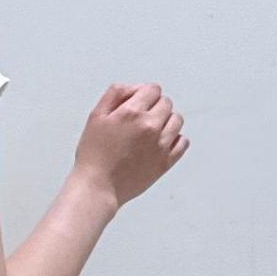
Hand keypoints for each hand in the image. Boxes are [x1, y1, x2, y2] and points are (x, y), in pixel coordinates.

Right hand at [75, 82, 188, 207]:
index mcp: (132, 113)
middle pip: (166, 103)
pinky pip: (183, 142)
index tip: (137, 103)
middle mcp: (150, 126)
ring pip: (177, 120)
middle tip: (140, 119)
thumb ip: (115, 94)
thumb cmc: (93, 156)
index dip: (144, 94)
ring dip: (166, 121)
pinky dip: (175, 139)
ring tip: (151, 131)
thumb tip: (133, 88)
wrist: (98, 187)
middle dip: (154, 106)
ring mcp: (160, 145)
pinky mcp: (165, 162)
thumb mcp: (95, 116)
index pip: (153, 89)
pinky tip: (161, 143)